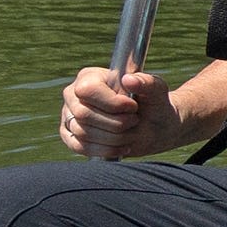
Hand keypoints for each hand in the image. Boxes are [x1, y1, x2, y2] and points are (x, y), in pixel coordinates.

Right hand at [60, 66, 181, 159]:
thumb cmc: (153, 103)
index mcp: (90, 77)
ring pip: (84, 132)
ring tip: (131, 132)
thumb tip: (129, 80)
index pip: (87, 90)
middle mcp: (73, 95)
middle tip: (135, 120)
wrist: (155, 126)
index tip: (133, 107)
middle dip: (117, 123)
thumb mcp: (157, 90)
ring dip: (115, 137)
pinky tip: (123, 146)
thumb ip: (147, 82)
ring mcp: (69, 116)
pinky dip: (106, 149)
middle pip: (84, 114)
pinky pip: (81, 147)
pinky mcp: (71, 137)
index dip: (112, 103)